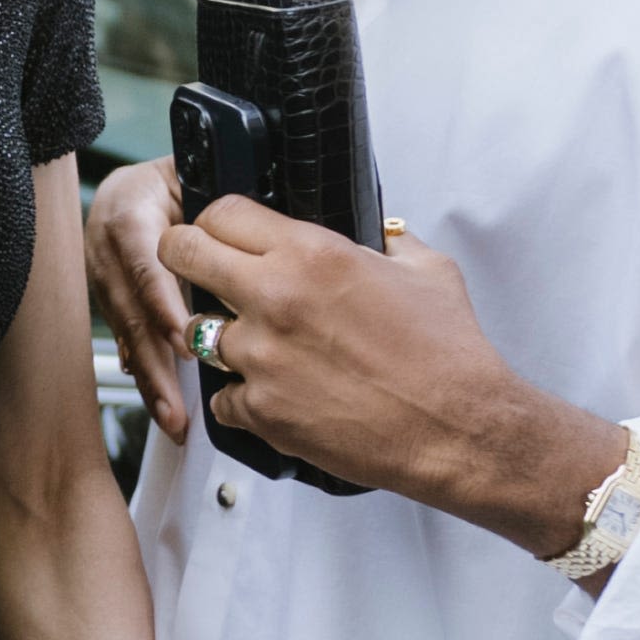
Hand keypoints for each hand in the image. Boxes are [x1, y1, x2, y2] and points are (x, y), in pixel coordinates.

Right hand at [85, 158, 193, 439]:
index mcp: (130, 208)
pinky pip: (127, 338)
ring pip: (126, 333)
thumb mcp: (198, 176)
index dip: (161, 303)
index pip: (144, 260)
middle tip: (178, 406)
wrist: (143, 179)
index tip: (183, 340)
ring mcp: (103, 274)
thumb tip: (255, 242)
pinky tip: (160, 400)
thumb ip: (217, 209)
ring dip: (150, 380)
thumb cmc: (182, 175)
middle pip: (130, 311)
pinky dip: (145, 371)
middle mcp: (108, 245)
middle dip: (155, 364)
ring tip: (172, 418)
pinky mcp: (109, 296)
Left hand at [162, 201, 611, 552]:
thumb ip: (389, 242)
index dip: (216, 221)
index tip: (219, 233)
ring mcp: (261, 357)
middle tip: (198, 272)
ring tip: (255, 346)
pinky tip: (275, 393)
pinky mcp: (261, 411)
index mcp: (312, 253)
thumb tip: (379, 234)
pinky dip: (240, 397)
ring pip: (195, 333)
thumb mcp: (426, 270)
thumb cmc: (448, 353)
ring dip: (216, 337)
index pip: (222, 213)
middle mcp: (275, 298)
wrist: (457, 426)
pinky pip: (221, 397)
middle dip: (183, 258)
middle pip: (182, 255)